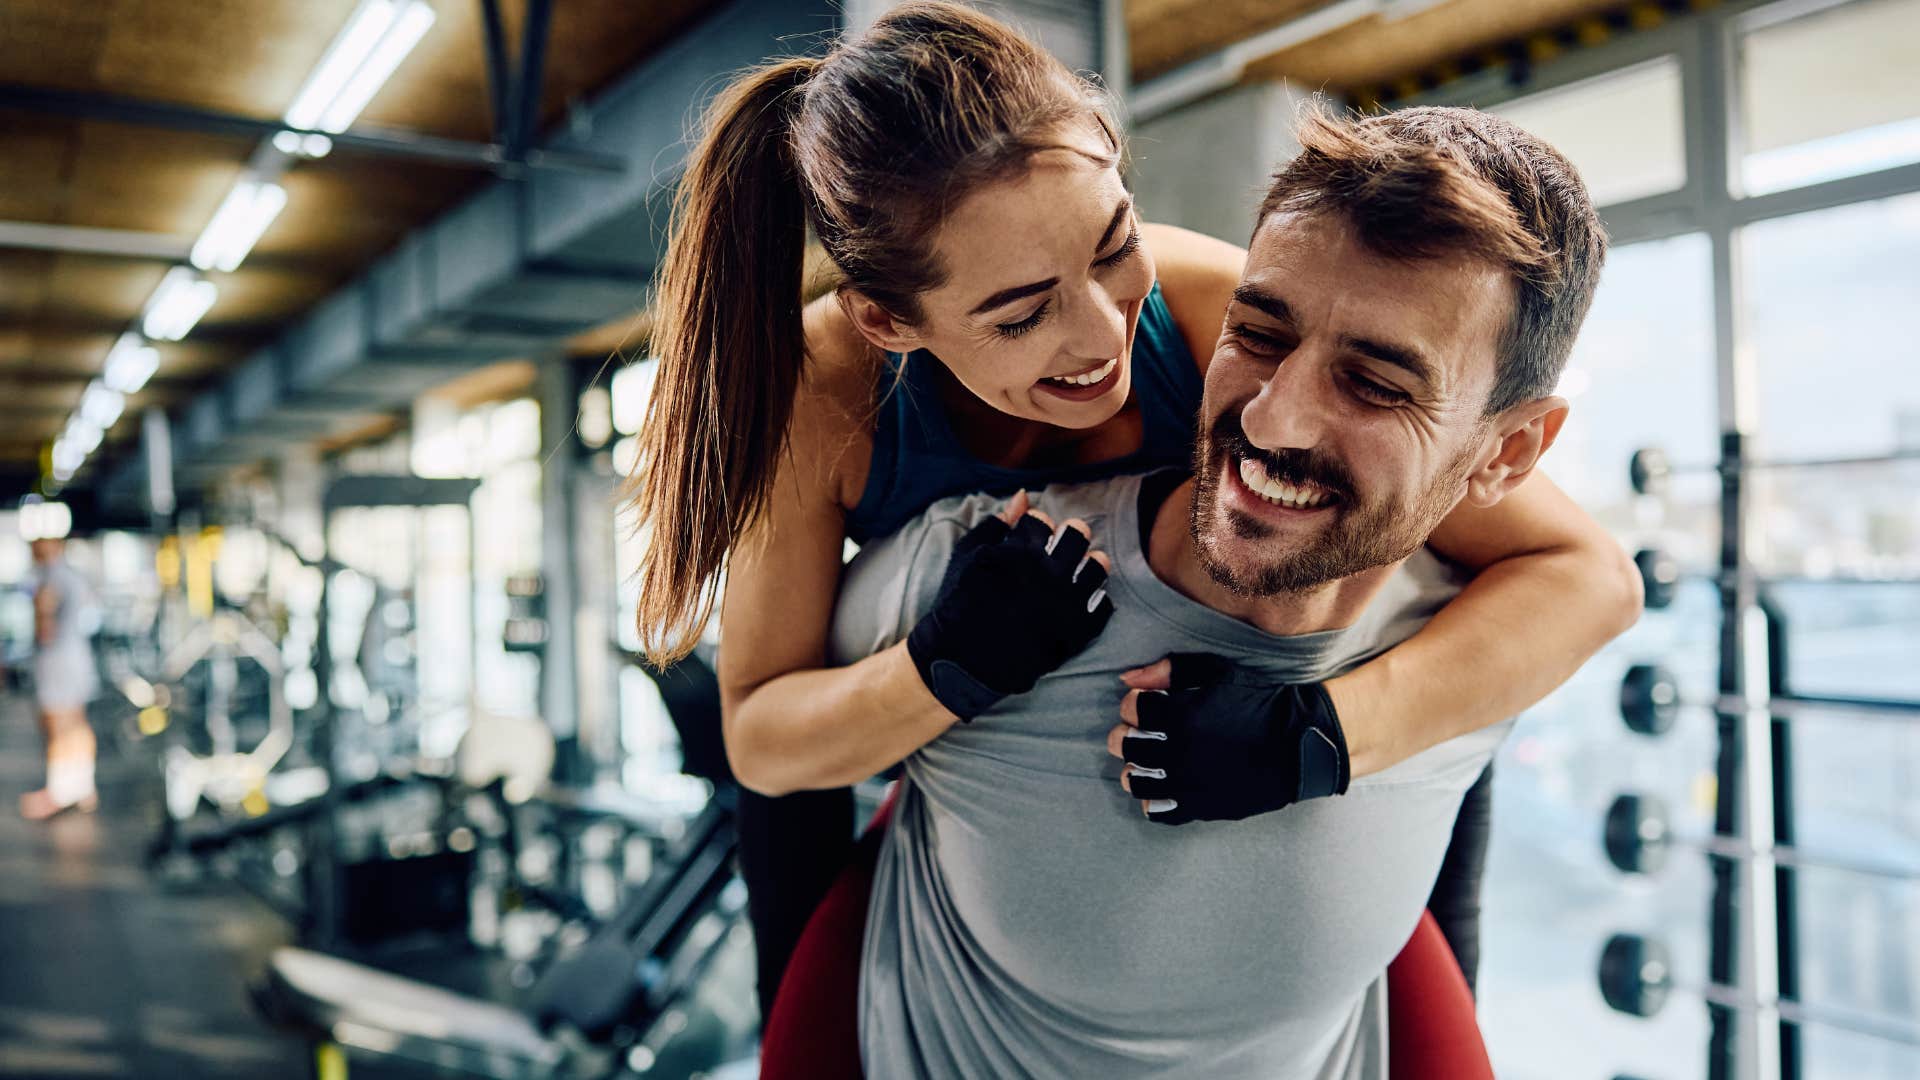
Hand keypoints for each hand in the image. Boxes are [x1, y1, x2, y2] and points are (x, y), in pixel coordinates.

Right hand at [906, 491, 1114, 720]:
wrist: (961, 660)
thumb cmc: (959, 604)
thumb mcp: (967, 556)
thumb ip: (995, 523)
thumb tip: (1023, 495)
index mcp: (1022, 551)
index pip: (1043, 520)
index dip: (1038, 525)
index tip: (1034, 537)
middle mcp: (1048, 573)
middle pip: (1077, 534)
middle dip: (1070, 534)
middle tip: (1064, 546)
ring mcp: (1065, 603)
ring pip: (1097, 567)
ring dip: (1090, 563)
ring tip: (1079, 570)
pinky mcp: (1076, 633)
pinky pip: (1104, 606)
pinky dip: (1096, 601)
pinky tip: (1082, 601)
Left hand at [1105, 653, 1347, 823]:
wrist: (1300, 742)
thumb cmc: (1258, 701)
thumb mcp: (1218, 672)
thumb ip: (1170, 670)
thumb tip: (1126, 680)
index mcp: (1184, 714)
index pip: (1131, 708)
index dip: (1136, 703)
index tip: (1148, 704)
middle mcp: (1182, 751)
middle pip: (1125, 744)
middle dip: (1128, 733)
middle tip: (1141, 731)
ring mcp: (1191, 783)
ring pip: (1135, 780)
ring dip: (1135, 766)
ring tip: (1147, 760)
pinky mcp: (1202, 807)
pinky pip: (1158, 811)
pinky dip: (1153, 799)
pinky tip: (1162, 785)